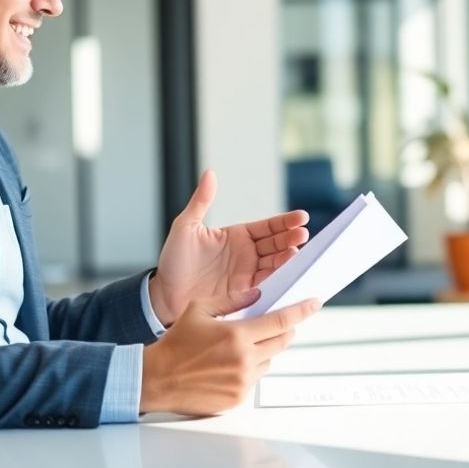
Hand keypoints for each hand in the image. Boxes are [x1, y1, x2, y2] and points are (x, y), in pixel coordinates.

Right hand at [140, 289, 319, 416]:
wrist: (157, 379)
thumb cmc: (175, 343)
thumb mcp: (199, 310)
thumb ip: (231, 299)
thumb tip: (256, 293)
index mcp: (237, 335)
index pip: (281, 321)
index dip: (302, 311)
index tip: (315, 303)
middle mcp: (244, 360)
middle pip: (281, 341)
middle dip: (284, 330)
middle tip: (275, 324)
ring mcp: (243, 382)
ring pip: (269, 361)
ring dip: (264, 351)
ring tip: (239, 347)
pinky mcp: (238, 398)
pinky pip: (255, 379)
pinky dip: (250, 369)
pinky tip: (228, 365)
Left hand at [151, 170, 309, 324]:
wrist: (165, 295)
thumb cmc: (174, 260)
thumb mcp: (186, 226)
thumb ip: (201, 201)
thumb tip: (209, 173)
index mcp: (237, 235)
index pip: (267, 226)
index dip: (284, 222)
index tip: (301, 217)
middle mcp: (246, 254)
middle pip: (276, 244)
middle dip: (291, 238)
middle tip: (303, 234)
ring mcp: (248, 274)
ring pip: (275, 263)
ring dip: (289, 258)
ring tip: (298, 252)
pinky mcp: (246, 293)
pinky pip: (267, 284)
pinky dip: (280, 279)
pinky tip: (289, 274)